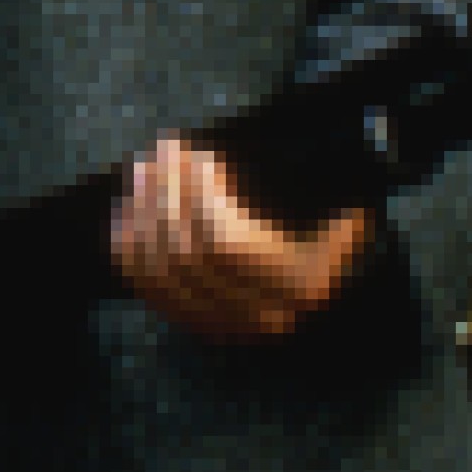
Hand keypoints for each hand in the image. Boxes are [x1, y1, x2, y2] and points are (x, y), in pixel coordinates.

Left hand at [111, 137, 376, 342]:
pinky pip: (142, 281)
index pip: (225, 243)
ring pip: (160, 266)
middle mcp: (257, 316)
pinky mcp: (187, 321)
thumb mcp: (334, 225)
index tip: (201, 155)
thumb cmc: (317, 242)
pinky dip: (129, 238)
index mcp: (300, 287)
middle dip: (169, 192)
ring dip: (146, 209)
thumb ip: (331, 215)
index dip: (202, 195)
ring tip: (147, 166)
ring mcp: (219, 324)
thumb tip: (342, 205)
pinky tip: (131, 202)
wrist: (300, 292)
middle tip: (167, 147)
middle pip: (187, 251)